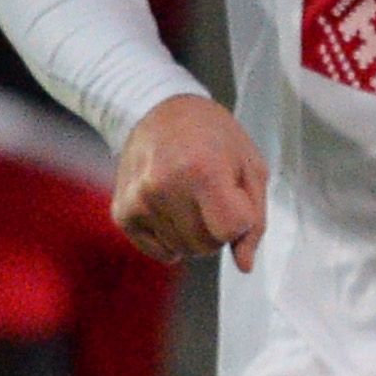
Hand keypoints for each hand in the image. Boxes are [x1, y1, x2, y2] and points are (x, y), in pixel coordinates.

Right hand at [113, 92, 268, 270]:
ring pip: (183, 250)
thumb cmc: (214, 137)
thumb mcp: (251, 168)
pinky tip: (172, 207)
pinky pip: (159, 251)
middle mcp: (162, 188)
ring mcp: (138, 201)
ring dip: (194, 232)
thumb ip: (253, 220)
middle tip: (213, 195)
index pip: (229, 231)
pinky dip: (172, 238)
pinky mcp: (122, 213)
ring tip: (190, 195)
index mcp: (201, 171)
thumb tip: (244, 266)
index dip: (240, 218)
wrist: (159, 110)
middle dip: (218, 229)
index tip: (234, 194)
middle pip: (206, 245)